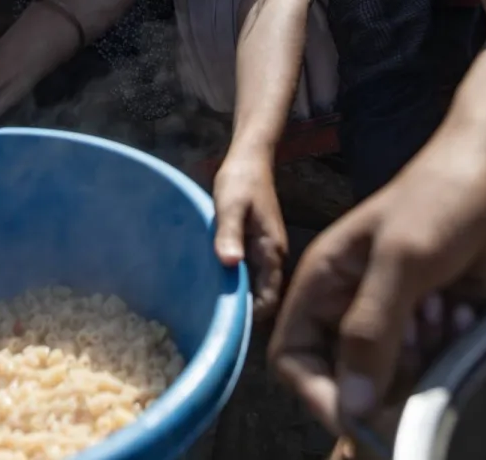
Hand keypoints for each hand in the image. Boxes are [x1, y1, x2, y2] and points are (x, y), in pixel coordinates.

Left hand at [213, 158, 287, 318]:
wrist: (250, 160)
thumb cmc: (240, 181)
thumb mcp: (230, 206)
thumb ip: (229, 233)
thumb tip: (230, 264)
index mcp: (272, 251)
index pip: (269, 299)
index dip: (253, 316)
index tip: (227, 325)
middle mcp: (274, 257)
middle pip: (265, 298)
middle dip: (245, 312)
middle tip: (213, 320)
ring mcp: (267, 253)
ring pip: (258, 287)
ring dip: (239, 298)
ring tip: (211, 307)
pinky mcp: (258, 247)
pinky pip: (251, 275)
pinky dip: (237, 283)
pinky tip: (216, 284)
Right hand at [269, 133, 485, 435]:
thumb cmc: (440, 199)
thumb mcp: (400, 261)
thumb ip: (370, 332)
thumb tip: (352, 406)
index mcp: (323, 281)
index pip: (293, 356)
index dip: (318, 391)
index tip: (359, 415)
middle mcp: (350, 301)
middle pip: (346, 375)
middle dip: (384, 375)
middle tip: (420, 347)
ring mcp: (392, 311)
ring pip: (391, 374)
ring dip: (421, 358)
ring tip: (445, 314)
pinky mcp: (430, 317)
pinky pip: (429, 361)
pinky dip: (447, 346)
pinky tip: (463, 310)